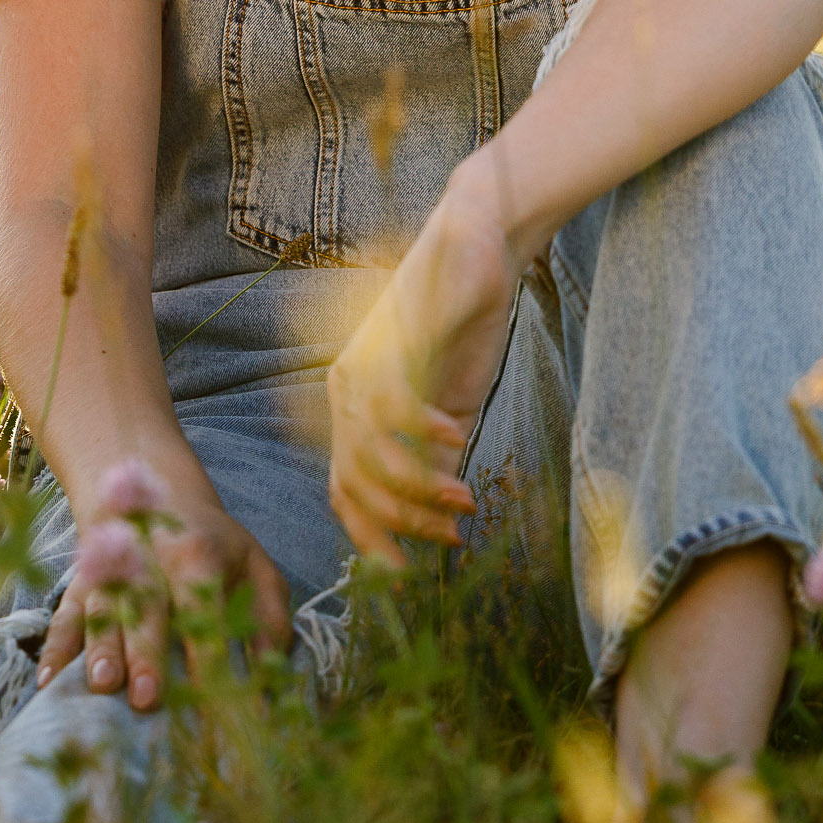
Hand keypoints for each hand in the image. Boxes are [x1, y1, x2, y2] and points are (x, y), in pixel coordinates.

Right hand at [37, 468, 289, 712]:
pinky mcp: (81, 583)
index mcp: (199, 556)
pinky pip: (65, 615)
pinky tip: (48, 681)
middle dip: (147, 654)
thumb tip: (271, 682)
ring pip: (103, 611)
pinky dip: (55, 647)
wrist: (156, 491)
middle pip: (148, 610)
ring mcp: (111, 572)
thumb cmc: (215, 547)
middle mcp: (150, 561)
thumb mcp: (256, 568)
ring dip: (100, 648)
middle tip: (147, 698)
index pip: (205, 611)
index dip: (210, 658)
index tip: (214, 706)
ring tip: (102, 684)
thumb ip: (269, 622)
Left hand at [326, 176, 523, 567]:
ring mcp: (363, 365)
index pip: (344, 490)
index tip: (407, 574)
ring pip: (369, 454)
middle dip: (402, 524)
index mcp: (353, 410)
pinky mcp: (390, 343)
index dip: (370, 538)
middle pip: (352, 483)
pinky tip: (457, 440)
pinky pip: (395, 406)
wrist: (478, 249)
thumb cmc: (464, 326)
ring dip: (418, 490)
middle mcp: (345, 391)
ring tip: (463, 502)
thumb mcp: (449, 405)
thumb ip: (436, 457)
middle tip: (450, 538)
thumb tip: (438, 518)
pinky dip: (425, 434)